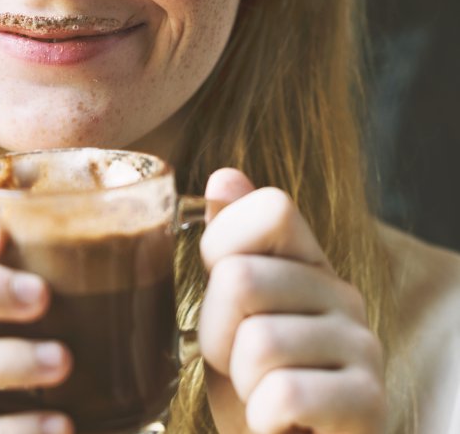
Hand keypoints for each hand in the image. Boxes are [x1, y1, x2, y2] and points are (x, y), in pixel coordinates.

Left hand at [199, 169, 384, 433]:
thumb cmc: (251, 377)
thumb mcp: (228, 310)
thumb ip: (231, 243)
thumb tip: (224, 177)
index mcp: (306, 263)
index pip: (270, 208)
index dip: (221, 247)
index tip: (221, 292)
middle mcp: (342, 293)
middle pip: (242, 279)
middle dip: (216, 334)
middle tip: (237, 362)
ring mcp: (362, 346)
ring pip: (258, 343)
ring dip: (239, 383)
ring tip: (260, 392)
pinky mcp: (369, 402)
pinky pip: (284, 396)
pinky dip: (262, 418)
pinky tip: (277, 420)